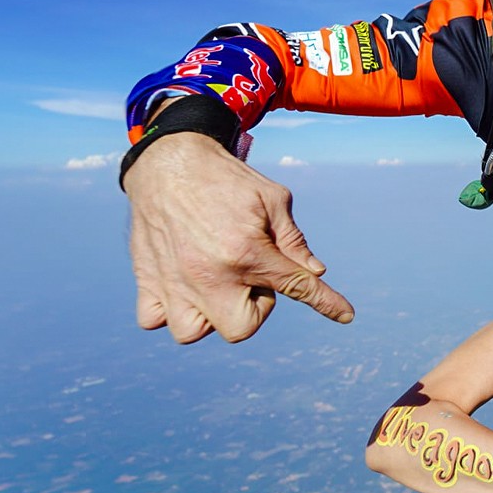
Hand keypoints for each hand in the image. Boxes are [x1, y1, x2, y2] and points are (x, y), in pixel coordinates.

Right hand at [123, 132, 353, 342]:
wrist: (169, 160)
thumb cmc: (227, 178)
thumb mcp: (272, 198)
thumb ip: (293, 240)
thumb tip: (316, 272)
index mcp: (246, 252)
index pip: (296, 287)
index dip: (326, 303)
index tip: (346, 315)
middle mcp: (208, 274)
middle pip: (242, 328)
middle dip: (253, 307)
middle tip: (250, 275)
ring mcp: (173, 281)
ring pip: (194, 332)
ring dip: (210, 313)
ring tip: (215, 282)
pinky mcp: (146, 280)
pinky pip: (154, 320)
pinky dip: (169, 310)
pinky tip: (183, 284)